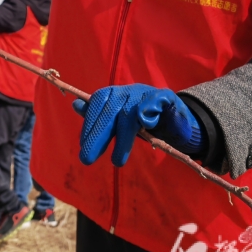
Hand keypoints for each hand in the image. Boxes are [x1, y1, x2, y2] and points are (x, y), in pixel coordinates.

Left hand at [72, 84, 204, 166]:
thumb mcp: (118, 119)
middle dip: (98, 136)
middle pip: (110, 110)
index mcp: (114, 93)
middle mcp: (128, 91)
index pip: (97, 104)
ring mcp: (147, 93)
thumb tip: (75, 105)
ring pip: (131, 113)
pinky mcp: (166, 97)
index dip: (89, 124)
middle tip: (87, 159)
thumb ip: (98, 114)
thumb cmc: (141, 119)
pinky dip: (148, 111)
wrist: (175, 116)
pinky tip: (146, 125)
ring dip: (123, 138)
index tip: (83, 145)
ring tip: (116, 161)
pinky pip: (156, 101)